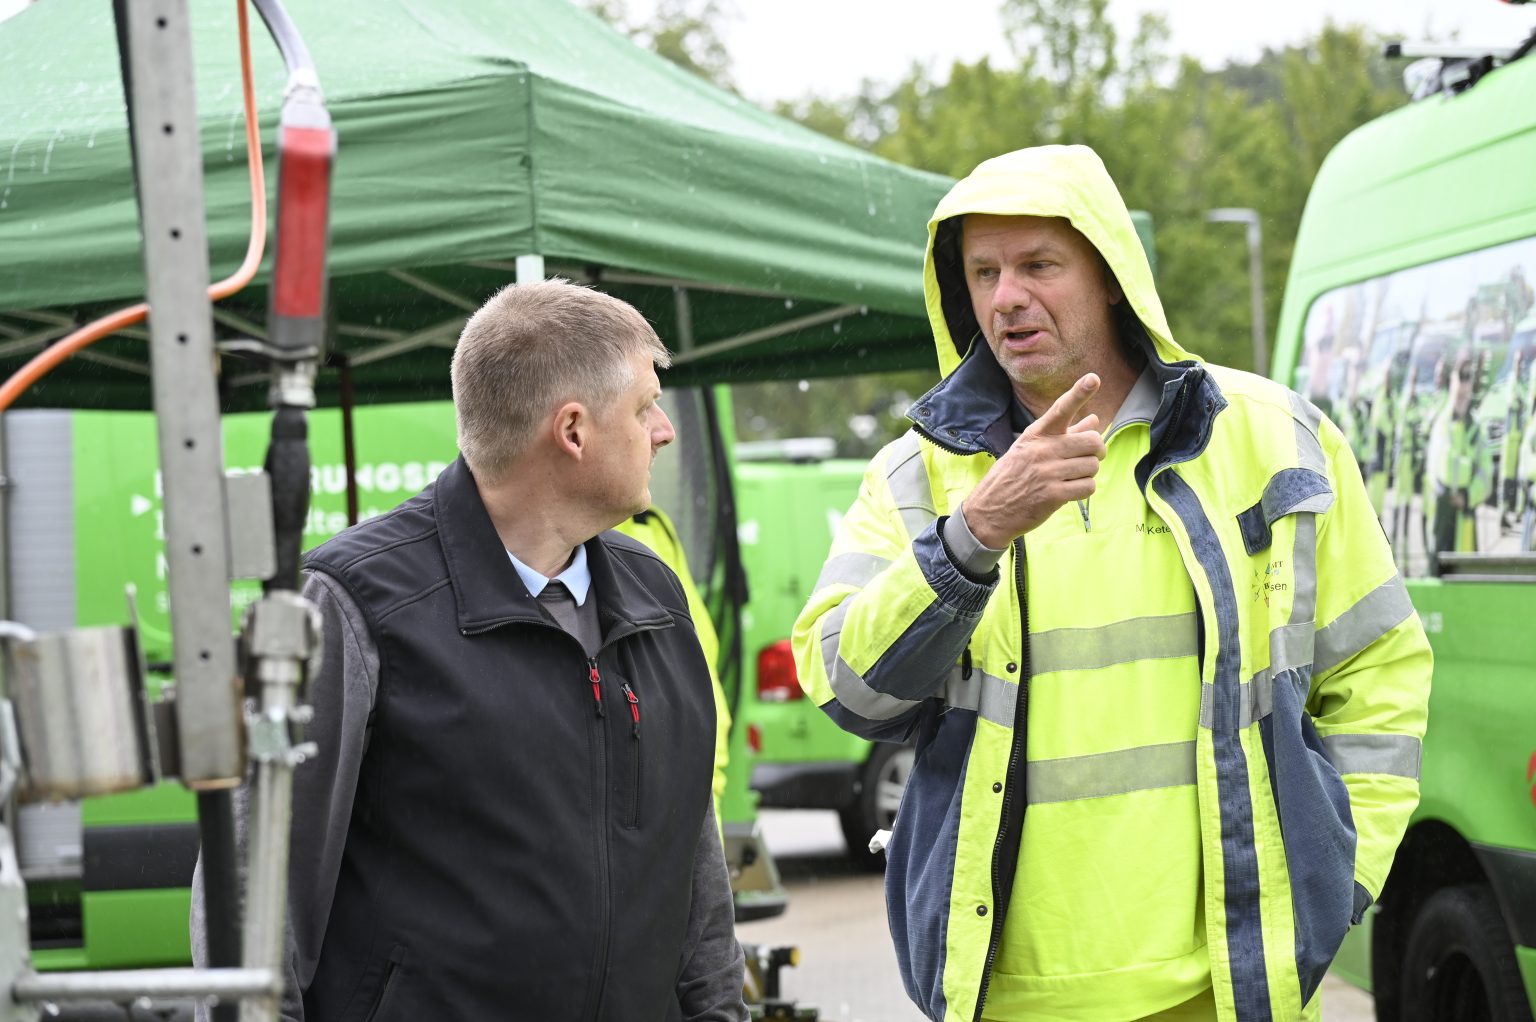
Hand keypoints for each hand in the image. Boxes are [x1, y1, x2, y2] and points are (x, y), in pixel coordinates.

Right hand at [960, 374, 1106, 547]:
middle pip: (1091, 442)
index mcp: (1035, 435)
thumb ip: (1065, 434)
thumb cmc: (1013, 477)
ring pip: (1092, 466)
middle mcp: (1041, 450)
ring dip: (1088, 473)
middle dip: (1096, 451)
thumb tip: (1095, 419)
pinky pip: (1088, 486)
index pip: (1060, 409)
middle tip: (1088, 457)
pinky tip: (1069, 490)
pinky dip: (1084, 489)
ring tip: (1071, 477)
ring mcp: (1047, 472)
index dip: (1079, 393)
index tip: (1093, 378)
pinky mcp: (1053, 495)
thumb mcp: (1030, 449)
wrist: (990, 511)